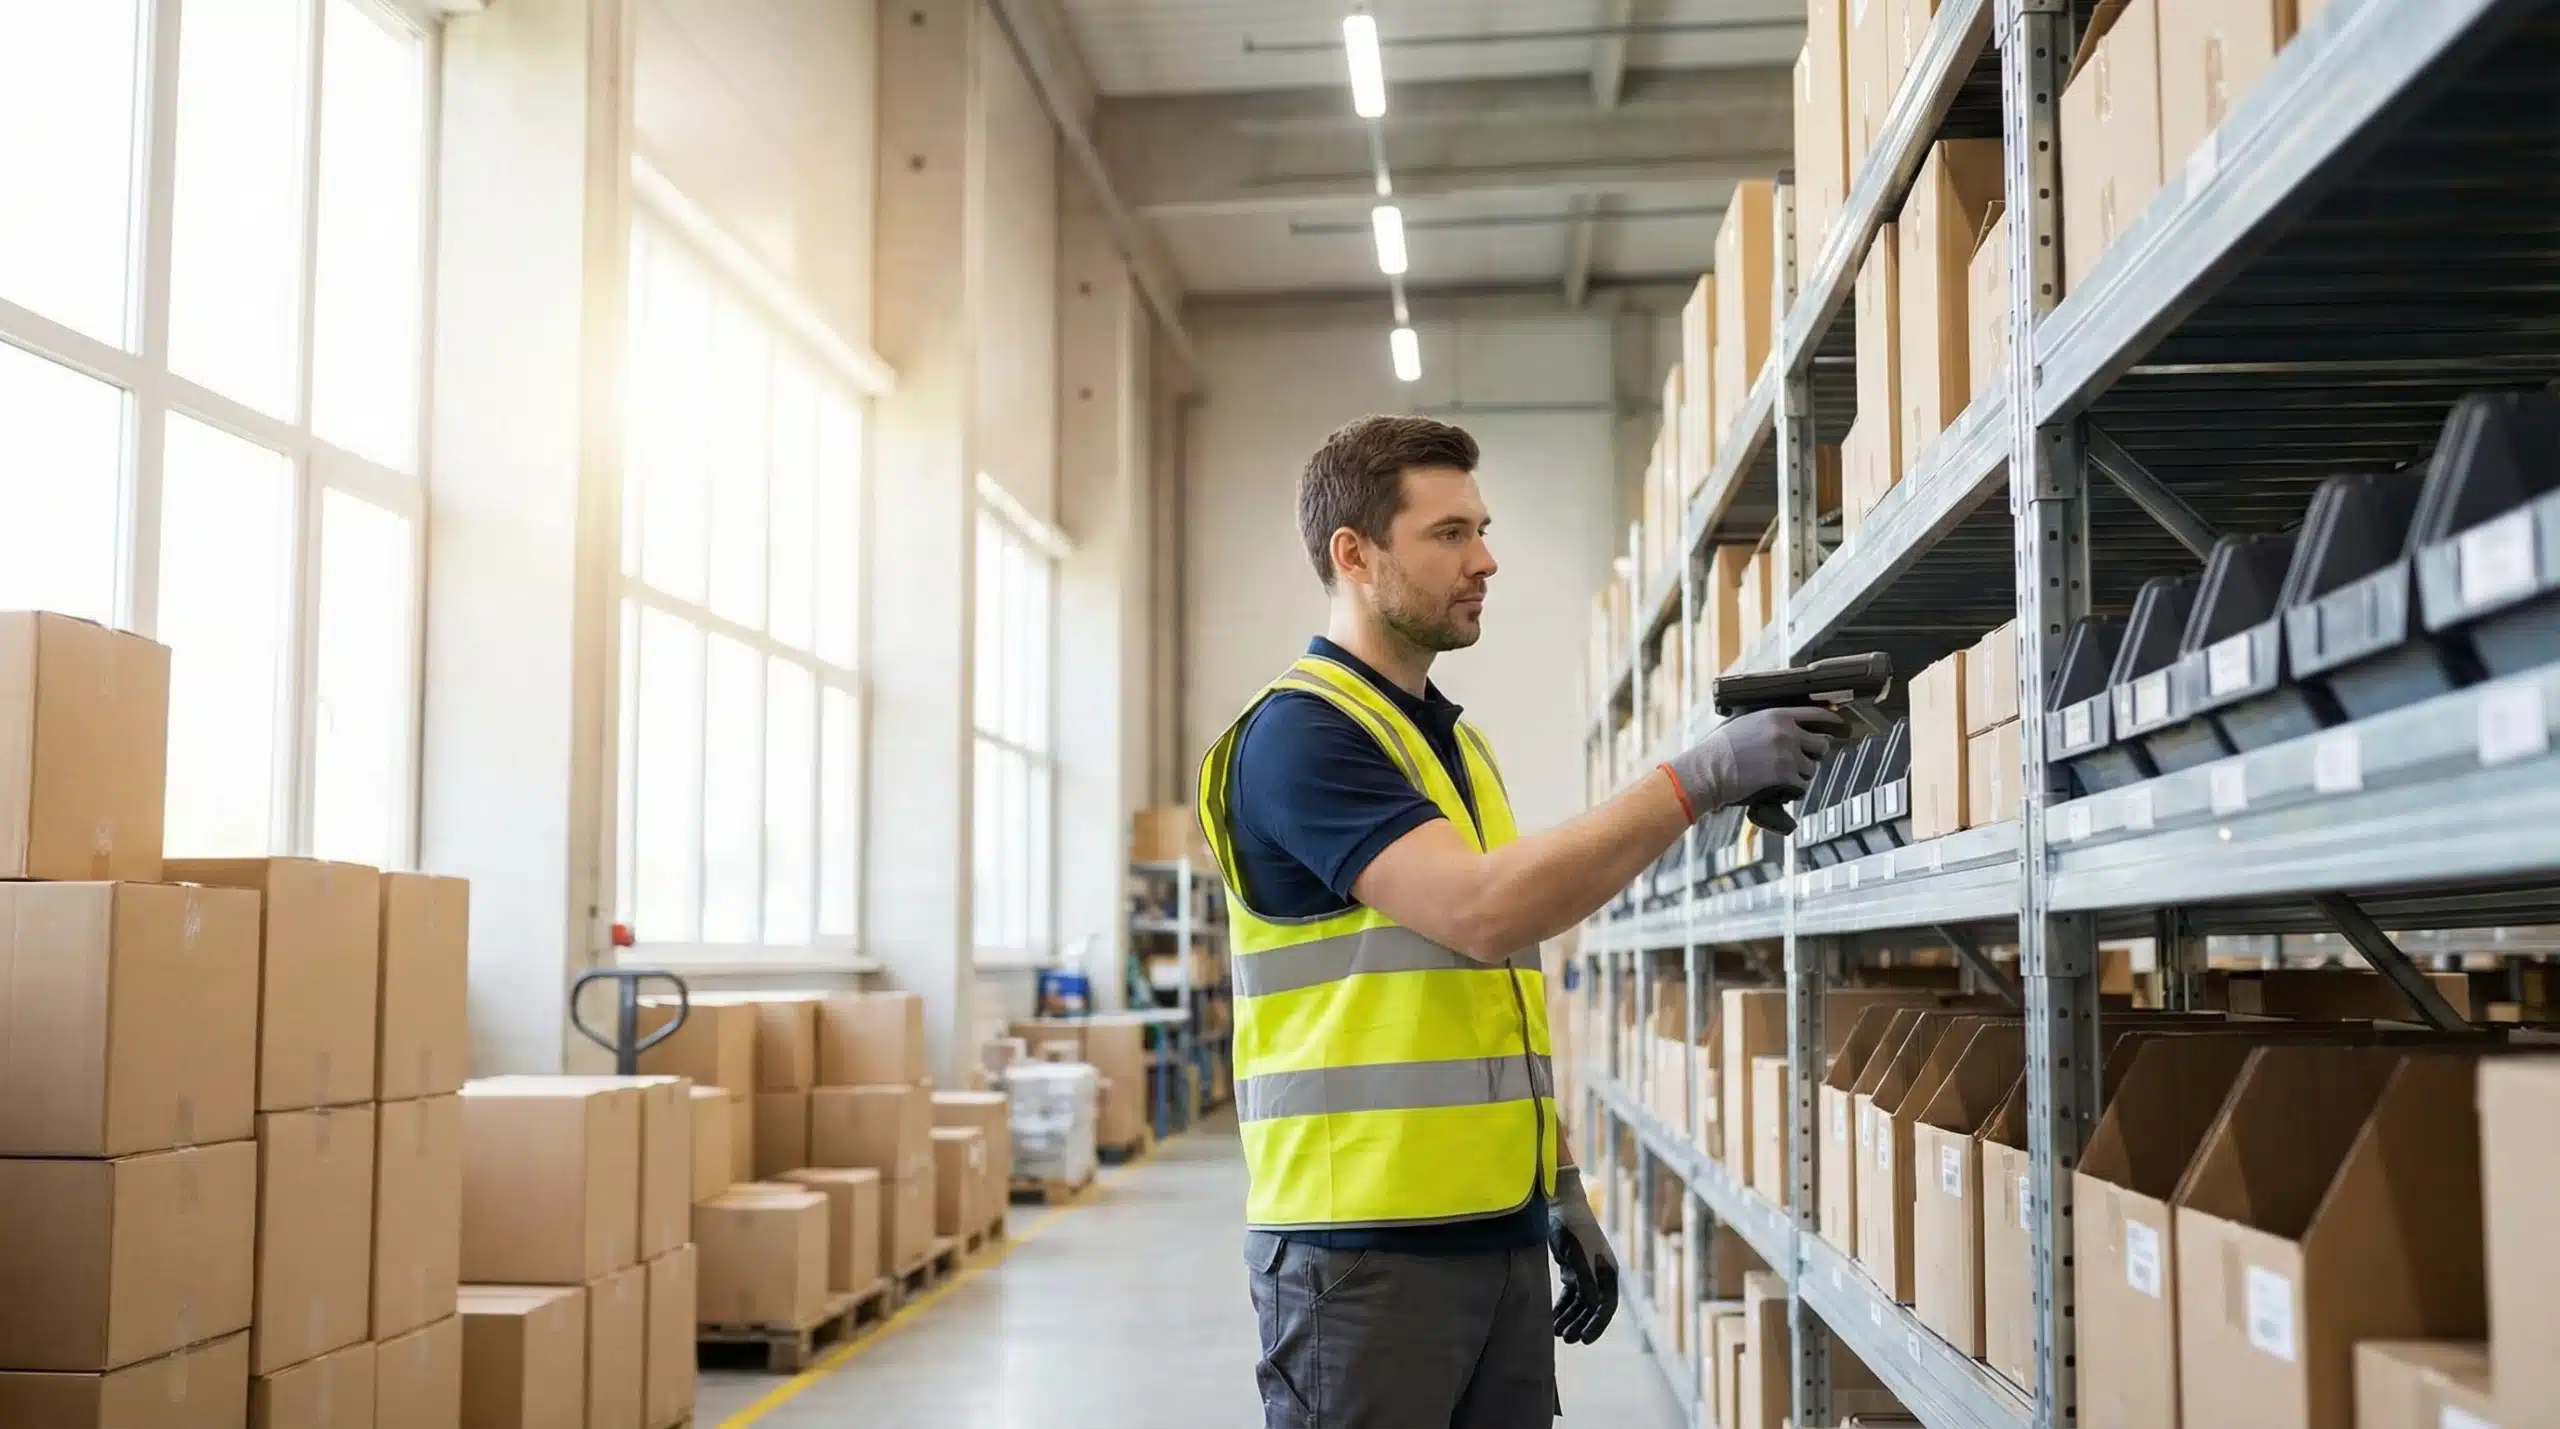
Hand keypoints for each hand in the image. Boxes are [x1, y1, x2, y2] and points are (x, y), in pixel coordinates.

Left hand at [1548, 1167, 1618, 1344]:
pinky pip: (1568, 1295)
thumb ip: (1585, 1281)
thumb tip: (1592, 1305)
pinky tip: (1553, 1319)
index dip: (1597, 1325)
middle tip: (1567, 1339)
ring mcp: (1586, 1272)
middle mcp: (1600, 1275)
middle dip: (1580, 1324)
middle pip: (1592, 1308)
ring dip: (1570, 1318)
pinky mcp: (1571, 1269)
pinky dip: (1562, 1307)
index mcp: (1608, 1272)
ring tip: (1557, 1333)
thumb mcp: (1579, 1256)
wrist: (1561, 1206)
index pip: (1607, 1306)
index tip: (1584, 1340)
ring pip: (1579, 1303)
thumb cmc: (1573, 1229)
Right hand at [1660, 706, 1843, 820]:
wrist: (1708, 770)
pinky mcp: (1785, 774)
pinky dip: (1793, 789)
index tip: (1840, 727)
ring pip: (1812, 767)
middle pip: (1821, 744)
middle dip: (1814, 754)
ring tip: (1781, 776)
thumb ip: (1768, 721)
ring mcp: (1787, 753)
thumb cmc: (1719, 748)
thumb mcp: (1744, 722)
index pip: (1817, 715)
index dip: (1831, 722)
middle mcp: (1786, 732)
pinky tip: (1778, 787)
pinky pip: (1802, 784)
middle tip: (1800, 761)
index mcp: (1777, 715)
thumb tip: (1785, 725)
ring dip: (1801, 774)